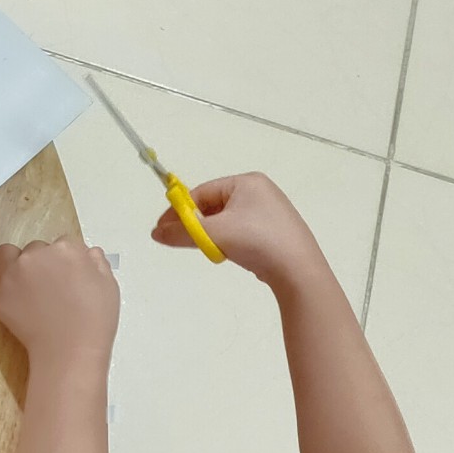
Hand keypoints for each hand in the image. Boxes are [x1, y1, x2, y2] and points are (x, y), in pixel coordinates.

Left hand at [0, 239, 118, 362]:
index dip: (65, 259)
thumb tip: (88, 253)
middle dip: (41, 261)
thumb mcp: (108, 285)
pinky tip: (23, 305)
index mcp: (65, 249)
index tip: (67, 274)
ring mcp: (13, 274)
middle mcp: (35, 256)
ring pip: (7, 255)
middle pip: (35, 248)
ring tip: (26, 284)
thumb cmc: (93, 321)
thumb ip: (97, 263)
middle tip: (48, 284)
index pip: (63, 243)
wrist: (69, 350)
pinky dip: (8, 289)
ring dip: (15, 263)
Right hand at [156, 171, 318, 284]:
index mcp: (247, 181)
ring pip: (226, 220)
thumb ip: (181, 232)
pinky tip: (229, 253)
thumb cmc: (256, 241)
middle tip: (179, 240)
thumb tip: (155, 233)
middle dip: (195, 223)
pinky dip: (229, 240)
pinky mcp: (275, 230)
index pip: (202, 192)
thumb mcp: (212, 234)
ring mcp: (270, 211)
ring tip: (208, 249)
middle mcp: (260, 191)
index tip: (162, 229)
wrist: (298, 270)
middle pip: (213, 205)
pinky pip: (241, 230)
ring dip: (211, 234)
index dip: (179, 210)